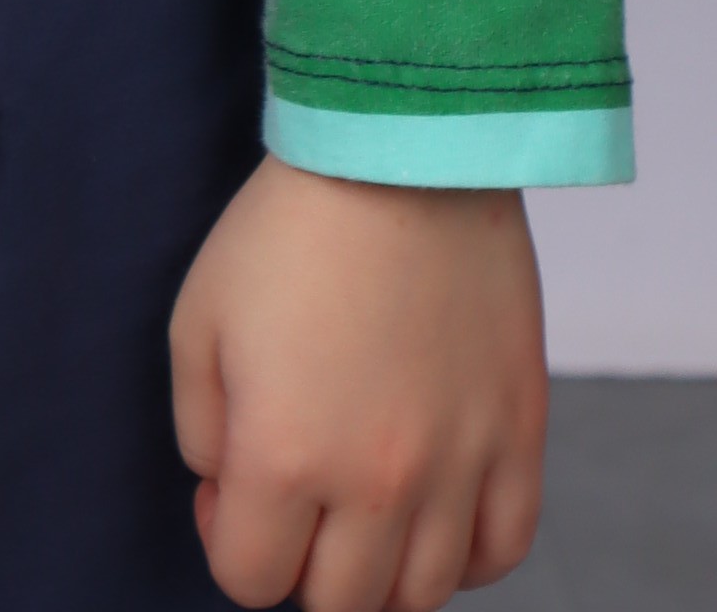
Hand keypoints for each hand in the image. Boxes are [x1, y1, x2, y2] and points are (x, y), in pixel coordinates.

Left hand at [170, 157, 546, 608]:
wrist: (400, 151)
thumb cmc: (287, 228)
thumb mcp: (196, 320)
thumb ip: (201, 431)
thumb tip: (227, 493)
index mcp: (285, 455)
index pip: (249, 580)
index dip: (227, 540)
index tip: (230, 486)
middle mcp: (376, 482)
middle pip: (338, 606)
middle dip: (302, 567)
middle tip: (298, 499)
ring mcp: (458, 465)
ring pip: (420, 596)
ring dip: (380, 571)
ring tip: (362, 507)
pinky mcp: (519, 435)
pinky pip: (501, 551)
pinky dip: (464, 556)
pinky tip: (434, 515)